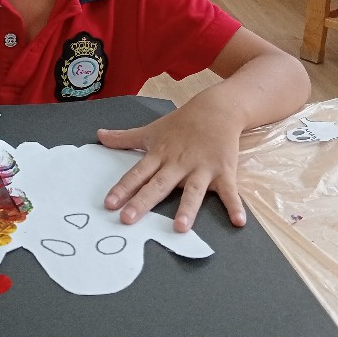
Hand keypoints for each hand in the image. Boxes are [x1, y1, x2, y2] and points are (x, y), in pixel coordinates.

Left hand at [98, 96, 246, 232]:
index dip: (122, 188)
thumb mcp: (151, 130)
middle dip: (143, 201)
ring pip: (192, 190)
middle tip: (128, 219)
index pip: (137, 173)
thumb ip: (125, 138)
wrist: (216, 109)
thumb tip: (99, 135)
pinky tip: (238, 222)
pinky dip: (235, 205)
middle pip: (158, 185)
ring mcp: (201, 168)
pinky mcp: (223, 171)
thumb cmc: (181, 124)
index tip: (108, 204)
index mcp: (159, 155)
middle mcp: (178, 163)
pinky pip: (229, 191)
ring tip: (180, 228)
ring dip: (187, 208)